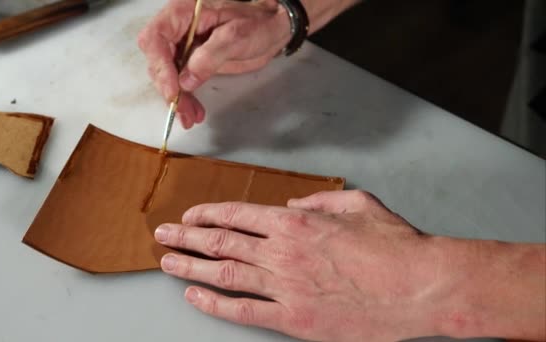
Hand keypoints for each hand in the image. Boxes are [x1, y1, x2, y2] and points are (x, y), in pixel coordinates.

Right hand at [138, 0, 290, 128]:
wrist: (272, 28)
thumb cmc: (258, 23)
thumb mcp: (236, 36)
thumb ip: (210, 56)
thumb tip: (186, 80)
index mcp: (184, 13)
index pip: (156, 38)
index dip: (160, 65)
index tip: (173, 89)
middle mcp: (178, 29)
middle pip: (158, 60)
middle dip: (168, 88)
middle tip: (182, 109)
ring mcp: (183, 46)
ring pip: (167, 75)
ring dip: (176, 99)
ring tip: (190, 117)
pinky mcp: (191, 62)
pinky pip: (180, 82)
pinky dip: (185, 98)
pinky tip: (192, 111)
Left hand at [154, 190, 440, 340]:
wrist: (420, 287)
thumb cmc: (394, 246)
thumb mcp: (358, 205)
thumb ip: (319, 201)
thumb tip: (294, 204)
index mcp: (297, 222)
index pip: (237, 214)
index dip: (208, 214)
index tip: (190, 217)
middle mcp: (283, 251)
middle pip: (221, 241)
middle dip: (186, 237)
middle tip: (163, 236)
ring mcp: (286, 286)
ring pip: (224, 273)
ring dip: (190, 267)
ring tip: (166, 263)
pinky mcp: (294, 319)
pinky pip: (243, 311)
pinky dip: (215, 304)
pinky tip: (195, 297)